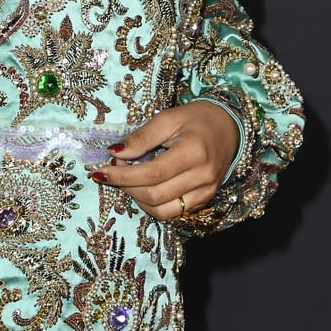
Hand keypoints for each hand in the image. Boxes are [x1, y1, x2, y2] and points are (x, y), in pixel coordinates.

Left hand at [90, 101, 239, 219]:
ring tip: (129, 180)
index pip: (151, 174)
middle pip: (154, 195)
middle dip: (127, 186)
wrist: (230, 126)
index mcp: (193, 153)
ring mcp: (206, 192)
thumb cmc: (197, 118)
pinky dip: (154, 203)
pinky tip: (145, 187)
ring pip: (163, 211)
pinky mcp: (205, 200)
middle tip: (114, 170)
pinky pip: (174, 212)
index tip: (100, 172)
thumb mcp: (168, 118)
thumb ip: (141, 137)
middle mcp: (202, 177)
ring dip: (138, 199)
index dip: (122, 176)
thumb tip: (114, 152)